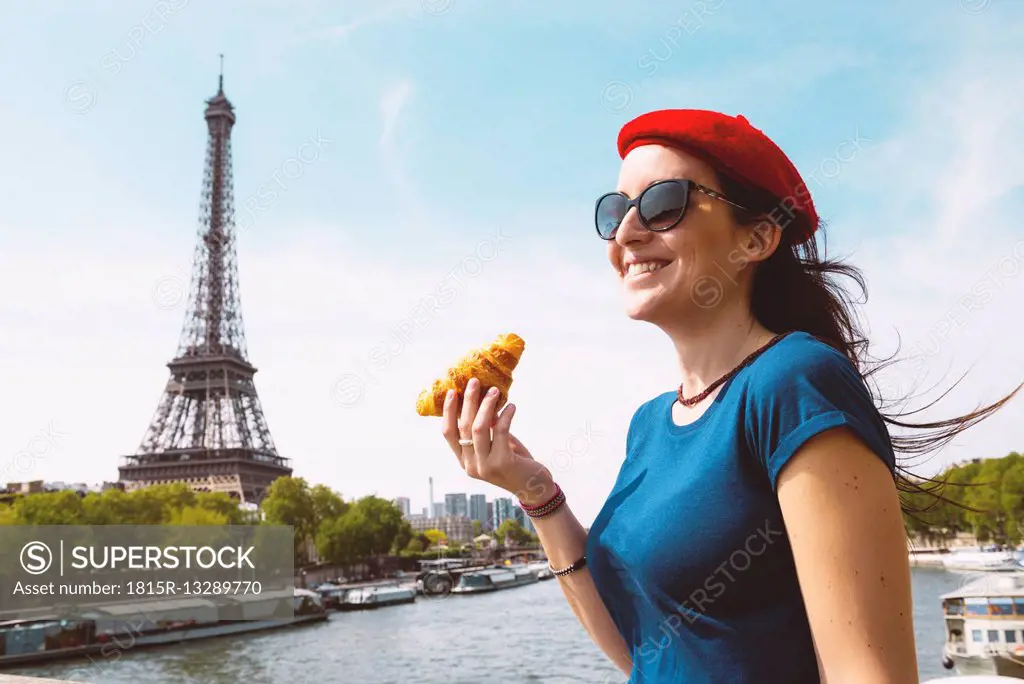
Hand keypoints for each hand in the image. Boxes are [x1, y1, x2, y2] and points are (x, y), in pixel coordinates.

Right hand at [441, 377, 554, 504]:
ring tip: (495, 390)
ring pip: (479, 427)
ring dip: (486, 405)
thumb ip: (489, 428)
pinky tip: (512, 407)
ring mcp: (486, 466)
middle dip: (469, 401)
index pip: (449, 433)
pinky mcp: (503, 462)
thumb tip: (483, 398)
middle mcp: (471, 465)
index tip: (452, 391)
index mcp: (465, 461)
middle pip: (464, 427)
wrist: (534, 488)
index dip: (448, 411)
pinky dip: (506, 415)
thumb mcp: (498, 444)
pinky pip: (501, 430)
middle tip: (475, 382)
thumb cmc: (515, 463)